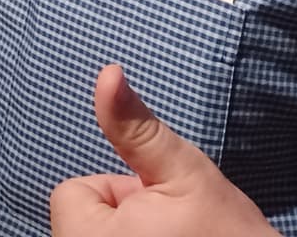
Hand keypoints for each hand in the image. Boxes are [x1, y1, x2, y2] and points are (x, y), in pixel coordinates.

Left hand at [49, 65, 273, 236]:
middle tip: (169, 227)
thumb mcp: (182, 169)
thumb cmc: (226, 230)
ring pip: (97, 235)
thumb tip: (107, 74)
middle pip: (82, 219)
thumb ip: (135, 126)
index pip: (70, 193)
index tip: (157, 206)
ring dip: (128, 233)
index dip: (118, 190)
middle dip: (122, 213)